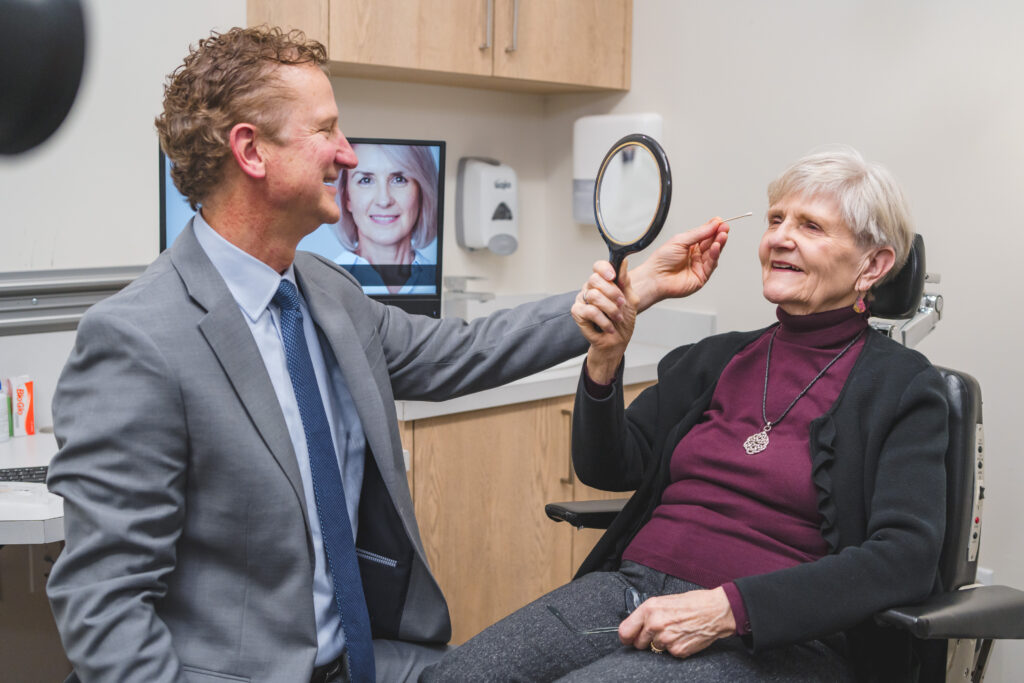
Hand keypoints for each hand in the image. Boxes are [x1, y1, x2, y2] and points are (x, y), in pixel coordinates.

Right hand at [571, 259, 636, 382]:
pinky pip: (590, 311)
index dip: (604, 269)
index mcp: (602, 282)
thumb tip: (622, 261)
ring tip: (617, 318)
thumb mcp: (630, 299)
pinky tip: (609, 327)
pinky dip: (604, 321)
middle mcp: (590, 288)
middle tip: (621, 304)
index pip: (598, 267)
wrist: (617, 342)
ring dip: (611, 309)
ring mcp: (582, 299)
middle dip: (613, 293)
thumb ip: (625, 281)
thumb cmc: (623, 322)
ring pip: (594, 295)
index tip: (613, 276)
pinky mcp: (577, 312)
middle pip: (595, 279)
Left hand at [618, 587, 736, 658]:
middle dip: (645, 641)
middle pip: (638, 644)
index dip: (626, 637)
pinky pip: (669, 653)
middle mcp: (655, 624)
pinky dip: (675, 648)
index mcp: (649, 609)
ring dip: (662, 643)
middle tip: (658, 633)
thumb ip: (648, 614)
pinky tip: (683, 637)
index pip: (625, 631)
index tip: (629, 639)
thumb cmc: (692, 603)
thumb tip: (637, 625)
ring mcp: (665, 639)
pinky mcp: (677, 650)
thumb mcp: (664, 601)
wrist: (715, 611)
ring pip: (654, 648)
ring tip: (675, 631)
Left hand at [630, 218, 730, 311]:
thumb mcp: (680, 240)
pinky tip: (716, 246)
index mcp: (689, 245)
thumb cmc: (661, 260)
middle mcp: (695, 255)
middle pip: (711, 243)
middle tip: (725, 227)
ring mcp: (699, 266)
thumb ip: (698, 233)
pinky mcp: (702, 276)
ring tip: (722, 235)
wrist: (655, 277)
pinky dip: (714, 255)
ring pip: (713, 253)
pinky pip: (711, 264)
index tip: (720, 221)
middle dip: (719, 235)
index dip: (713, 228)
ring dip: (719, 243)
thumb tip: (713, 224)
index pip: (705, 235)